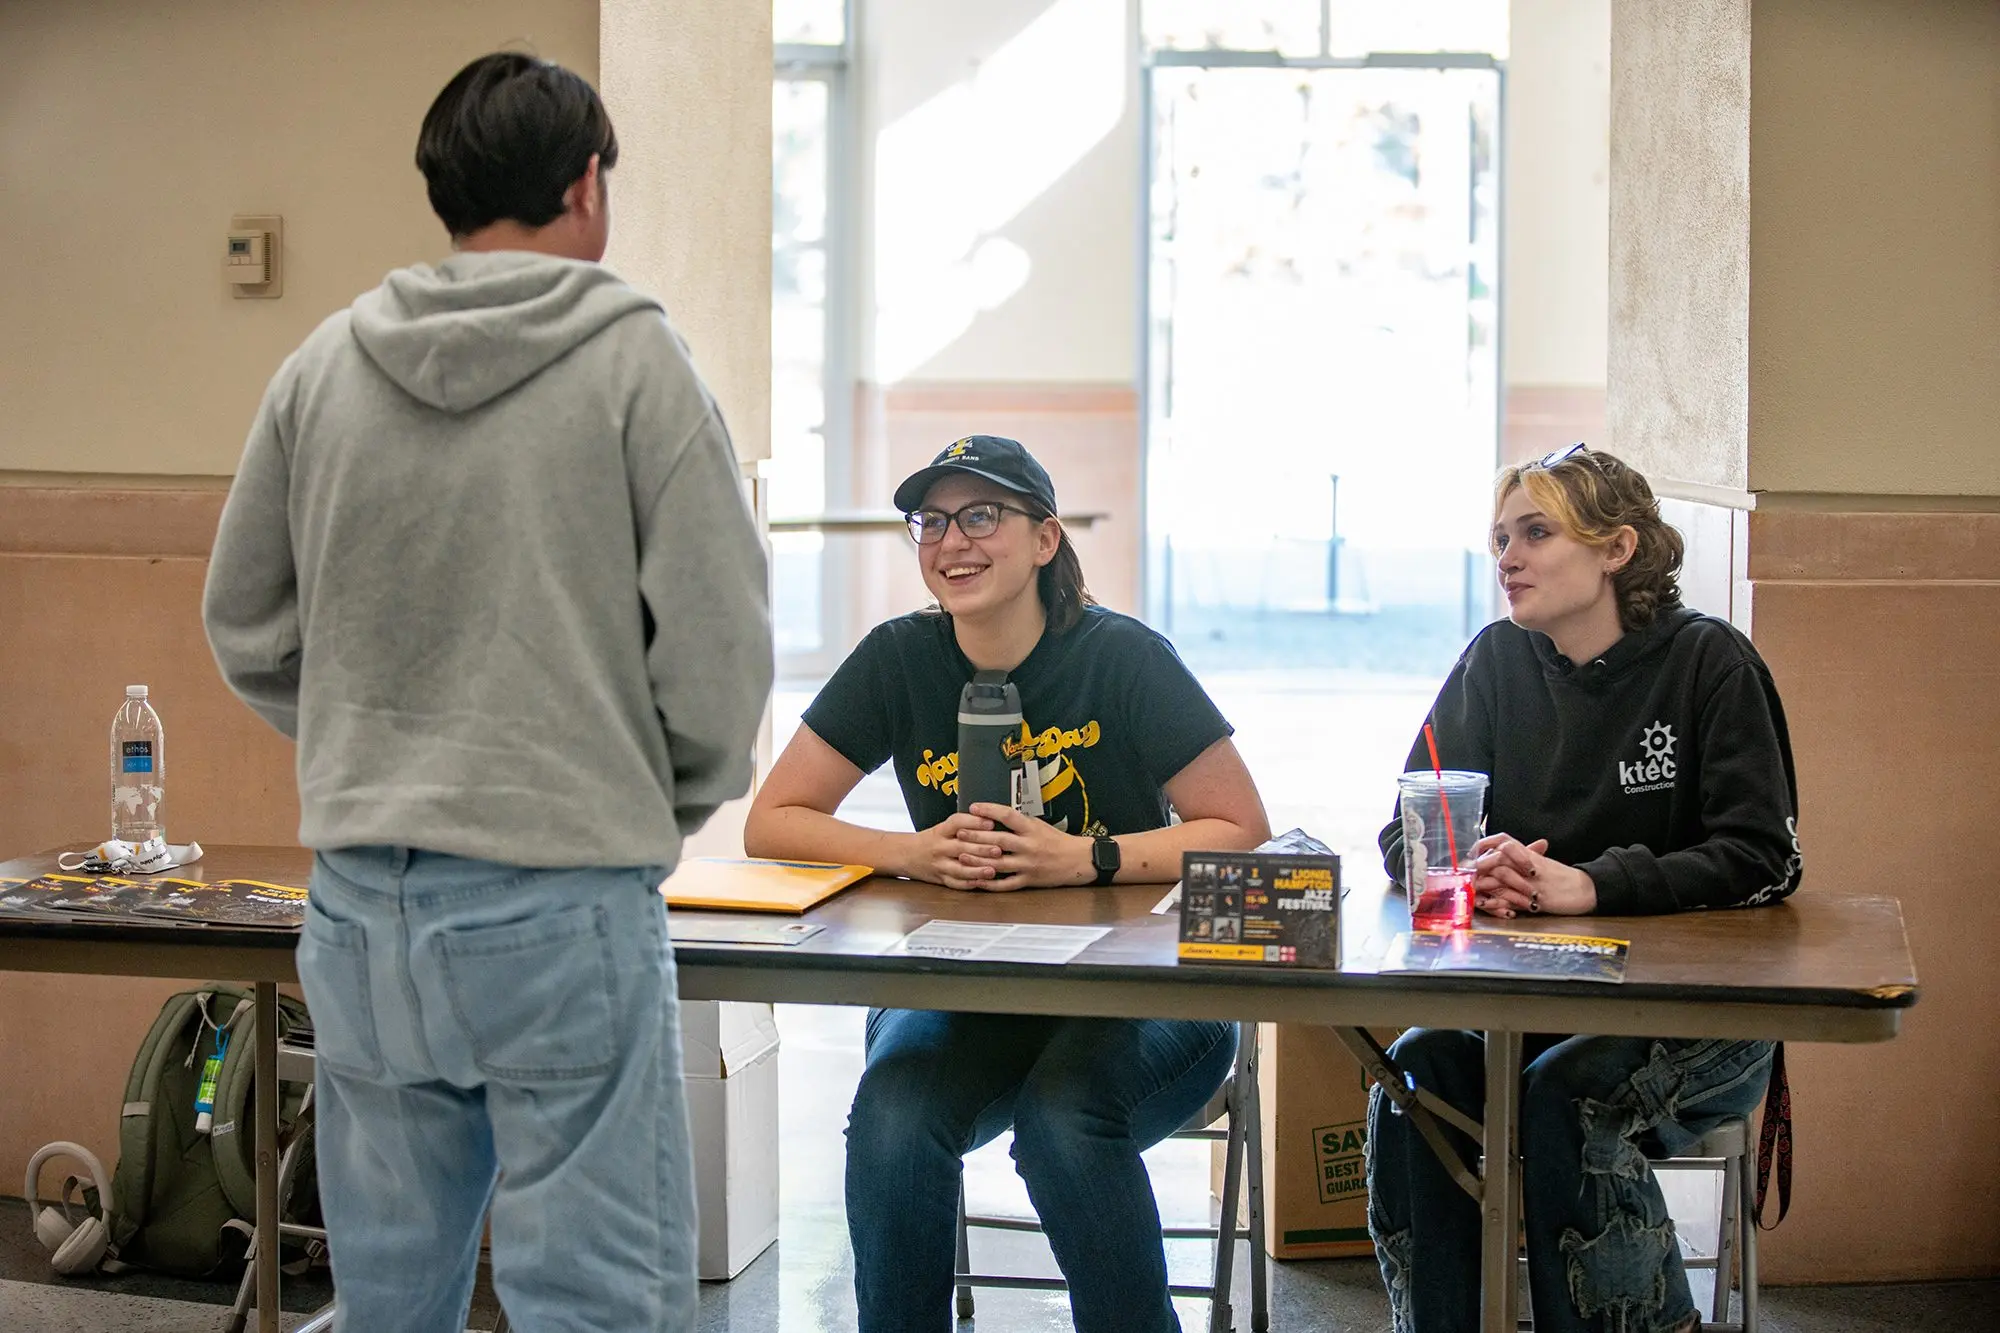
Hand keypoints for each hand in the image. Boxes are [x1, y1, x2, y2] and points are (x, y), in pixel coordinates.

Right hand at [901, 812, 1002, 890]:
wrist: (905, 854)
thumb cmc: (930, 839)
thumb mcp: (943, 827)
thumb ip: (964, 825)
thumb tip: (993, 819)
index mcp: (941, 830)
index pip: (957, 822)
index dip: (974, 822)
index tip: (991, 822)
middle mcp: (939, 847)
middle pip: (961, 847)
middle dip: (981, 849)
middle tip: (999, 850)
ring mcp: (939, 864)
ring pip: (959, 869)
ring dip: (977, 870)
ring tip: (992, 870)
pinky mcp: (940, 879)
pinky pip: (955, 883)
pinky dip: (969, 884)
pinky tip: (981, 883)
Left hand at [953, 803, 1092, 890]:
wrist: (1078, 860)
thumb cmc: (1058, 841)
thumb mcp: (1040, 826)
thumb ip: (1019, 823)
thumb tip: (995, 816)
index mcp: (1032, 829)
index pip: (1008, 816)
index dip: (990, 811)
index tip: (974, 807)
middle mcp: (1029, 846)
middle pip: (998, 840)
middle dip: (976, 836)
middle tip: (959, 833)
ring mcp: (1028, 864)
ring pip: (998, 863)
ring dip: (978, 860)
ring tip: (962, 856)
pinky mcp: (1028, 880)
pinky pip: (1006, 884)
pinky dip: (991, 883)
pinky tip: (978, 880)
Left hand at [1470, 833, 1596, 917]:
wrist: (1585, 889)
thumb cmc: (1561, 879)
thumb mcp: (1539, 865)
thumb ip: (1519, 861)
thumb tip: (1495, 864)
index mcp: (1528, 854)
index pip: (1502, 841)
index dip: (1482, 847)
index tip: (1468, 857)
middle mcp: (1528, 864)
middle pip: (1496, 857)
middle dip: (1476, 868)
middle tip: (1462, 876)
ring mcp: (1532, 880)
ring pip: (1502, 875)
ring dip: (1483, 883)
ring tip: (1469, 890)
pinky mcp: (1537, 896)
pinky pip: (1512, 898)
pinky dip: (1497, 902)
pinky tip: (1485, 904)